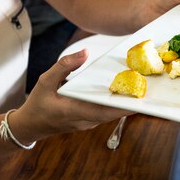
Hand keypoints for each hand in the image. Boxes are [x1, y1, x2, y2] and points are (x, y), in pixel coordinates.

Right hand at [11, 50, 133, 142]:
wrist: (31, 125)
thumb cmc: (37, 104)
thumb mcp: (45, 81)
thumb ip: (64, 66)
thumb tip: (84, 53)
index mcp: (75, 112)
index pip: (104, 111)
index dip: (123, 107)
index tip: (140, 100)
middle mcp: (86, 120)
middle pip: (114, 112)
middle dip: (131, 101)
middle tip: (149, 87)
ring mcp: (89, 123)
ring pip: (112, 113)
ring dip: (126, 102)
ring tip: (142, 87)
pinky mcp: (91, 121)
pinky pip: (107, 112)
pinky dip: (117, 103)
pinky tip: (126, 92)